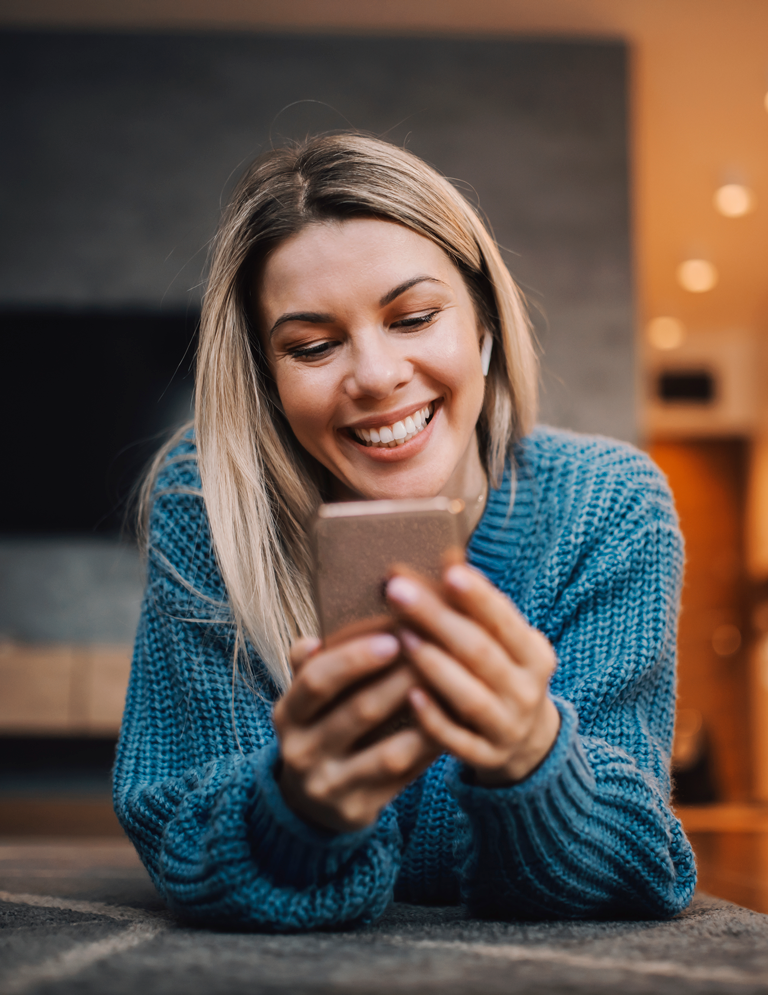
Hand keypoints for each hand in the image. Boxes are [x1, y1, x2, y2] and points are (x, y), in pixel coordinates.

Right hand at [273, 633, 440, 832]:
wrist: (310, 800)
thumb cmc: (319, 729)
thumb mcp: (304, 701)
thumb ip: (311, 667)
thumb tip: (314, 640)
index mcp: (288, 715)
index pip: (316, 681)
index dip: (353, 659)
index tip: (393, 638)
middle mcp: (302, 752)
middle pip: (358, 712)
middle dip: (401, 680)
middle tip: (436, 655)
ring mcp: (330, 786)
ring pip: (388, 752)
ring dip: (425, 718)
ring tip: (451, 688)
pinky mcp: (358, 810)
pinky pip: (404, 778)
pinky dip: (429, 749)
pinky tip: (452, 725)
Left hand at [386, 559, 559, 785]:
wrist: (527, 743)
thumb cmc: (502, 674)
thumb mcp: (503, 643)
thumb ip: (477, 609)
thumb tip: (446, 555)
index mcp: (534, 655)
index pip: (505, 621)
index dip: (478, 597)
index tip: (448, 571)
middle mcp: (527, 691)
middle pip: (480, 652)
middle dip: (438, 619)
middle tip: (398, 591)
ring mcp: (507, 728)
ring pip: (470, 696)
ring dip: (434, 665)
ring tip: (401, 636)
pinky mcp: (486, 758)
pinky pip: (457, 741)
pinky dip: (434, 718)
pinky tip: (410, 695)